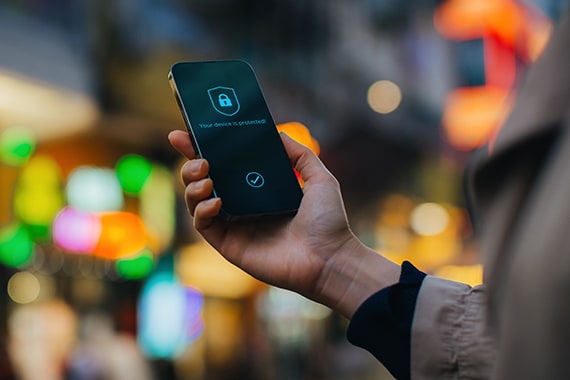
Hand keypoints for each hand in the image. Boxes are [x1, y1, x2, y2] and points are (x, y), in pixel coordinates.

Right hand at [168, 129, 399, 317]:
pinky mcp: (229, 245)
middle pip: (203, 181)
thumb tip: (275, 132)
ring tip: (207, 176)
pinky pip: (204, 226)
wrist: (330, 258)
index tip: (184, 134)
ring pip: (196, 202)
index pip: (224, 165)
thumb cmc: (328, 221)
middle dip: (191, 165)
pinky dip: (202, 211)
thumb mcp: (318, 177)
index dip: (201, 150)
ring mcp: (234, 226)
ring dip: (193, 186)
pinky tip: (215, 201)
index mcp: (258, 189)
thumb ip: (298, 153)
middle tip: (200, 158)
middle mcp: (242, 206)